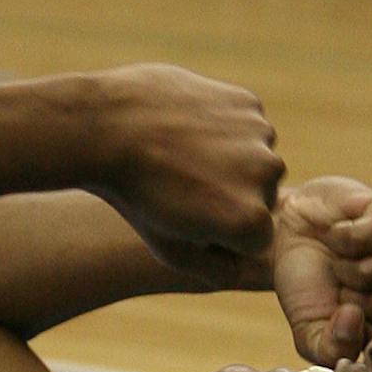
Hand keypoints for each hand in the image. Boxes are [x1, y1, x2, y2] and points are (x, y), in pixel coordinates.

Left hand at [83, 65, 283, 283]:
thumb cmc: (133, 193)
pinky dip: (225, 125)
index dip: (221, 228)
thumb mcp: (169, 250)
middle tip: (184, 180)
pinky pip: (246, 123)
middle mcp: (266, 176)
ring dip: (231, 157)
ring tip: (182, 152)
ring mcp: (259, 135)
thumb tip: (244, 266)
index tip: (189, 213)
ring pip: (255, 156)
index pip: (255, 236)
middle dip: (232, 192)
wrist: (104, 126)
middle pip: (261, 194)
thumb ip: (216, 269)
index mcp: (250, 220)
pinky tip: (187, 126)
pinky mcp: (247, 101)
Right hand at [268, 177, 371, 362]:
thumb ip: (332, 349)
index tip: (350, 317)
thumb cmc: (312, 290)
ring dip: (348, 266)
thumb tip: (355, 319)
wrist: (293, 237)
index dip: (363, 331)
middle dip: (352, 297)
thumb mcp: (311, 334)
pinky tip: (343, 235)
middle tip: (344, 286)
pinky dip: (343, 237)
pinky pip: (370, 234)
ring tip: (344, 261)